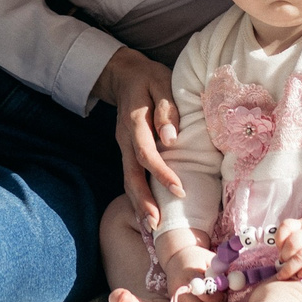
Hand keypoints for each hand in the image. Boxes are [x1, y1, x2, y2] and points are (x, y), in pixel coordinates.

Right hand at [95, 48, 183, 230]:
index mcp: (134, 121)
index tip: (179, 189)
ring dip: (138, 204)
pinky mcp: (126, 150)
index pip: (146, 152)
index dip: (161, 172)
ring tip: (151, 227)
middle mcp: (124, 138)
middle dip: (143, 200)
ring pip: (127, 179)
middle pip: (130, 174)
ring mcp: (122, 146)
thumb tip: (171, 138)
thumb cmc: (147, 77)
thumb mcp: (160, 82)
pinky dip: (136, 196)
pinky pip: (130, 176)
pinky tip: (147, 212)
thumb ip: (166, 108)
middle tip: (156, 224)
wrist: (122, 74)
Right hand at [162, 244, 225, 301]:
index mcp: (189, 275)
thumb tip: (234, 283)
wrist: (176, 259)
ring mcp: (176, 298)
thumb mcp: (209, 259)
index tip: (225, 296)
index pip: (204, 293)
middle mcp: (180, 288)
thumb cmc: (197, 258)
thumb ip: (220, 271)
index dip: (217, 298)